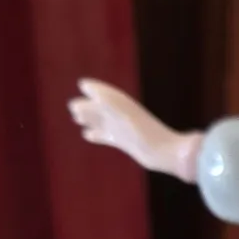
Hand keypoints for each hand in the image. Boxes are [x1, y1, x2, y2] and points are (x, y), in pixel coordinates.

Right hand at [68, 79, 200, 180]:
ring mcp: (125, 130)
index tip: (83, 85)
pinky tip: (87, 135)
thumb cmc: (148, 133)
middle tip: (72, 106)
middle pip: (103, 108)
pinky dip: (97, 134)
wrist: (167, 153)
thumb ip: (106, 99)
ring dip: (91, 119)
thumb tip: (84, 86)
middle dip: (88, 106)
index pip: (108, 94)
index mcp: (125, 107)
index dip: (96, 89)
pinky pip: (108, 137)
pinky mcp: (127, 144)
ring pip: (104, 122)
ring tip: (76, 118)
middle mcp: (124, 116)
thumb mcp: (125, 114)